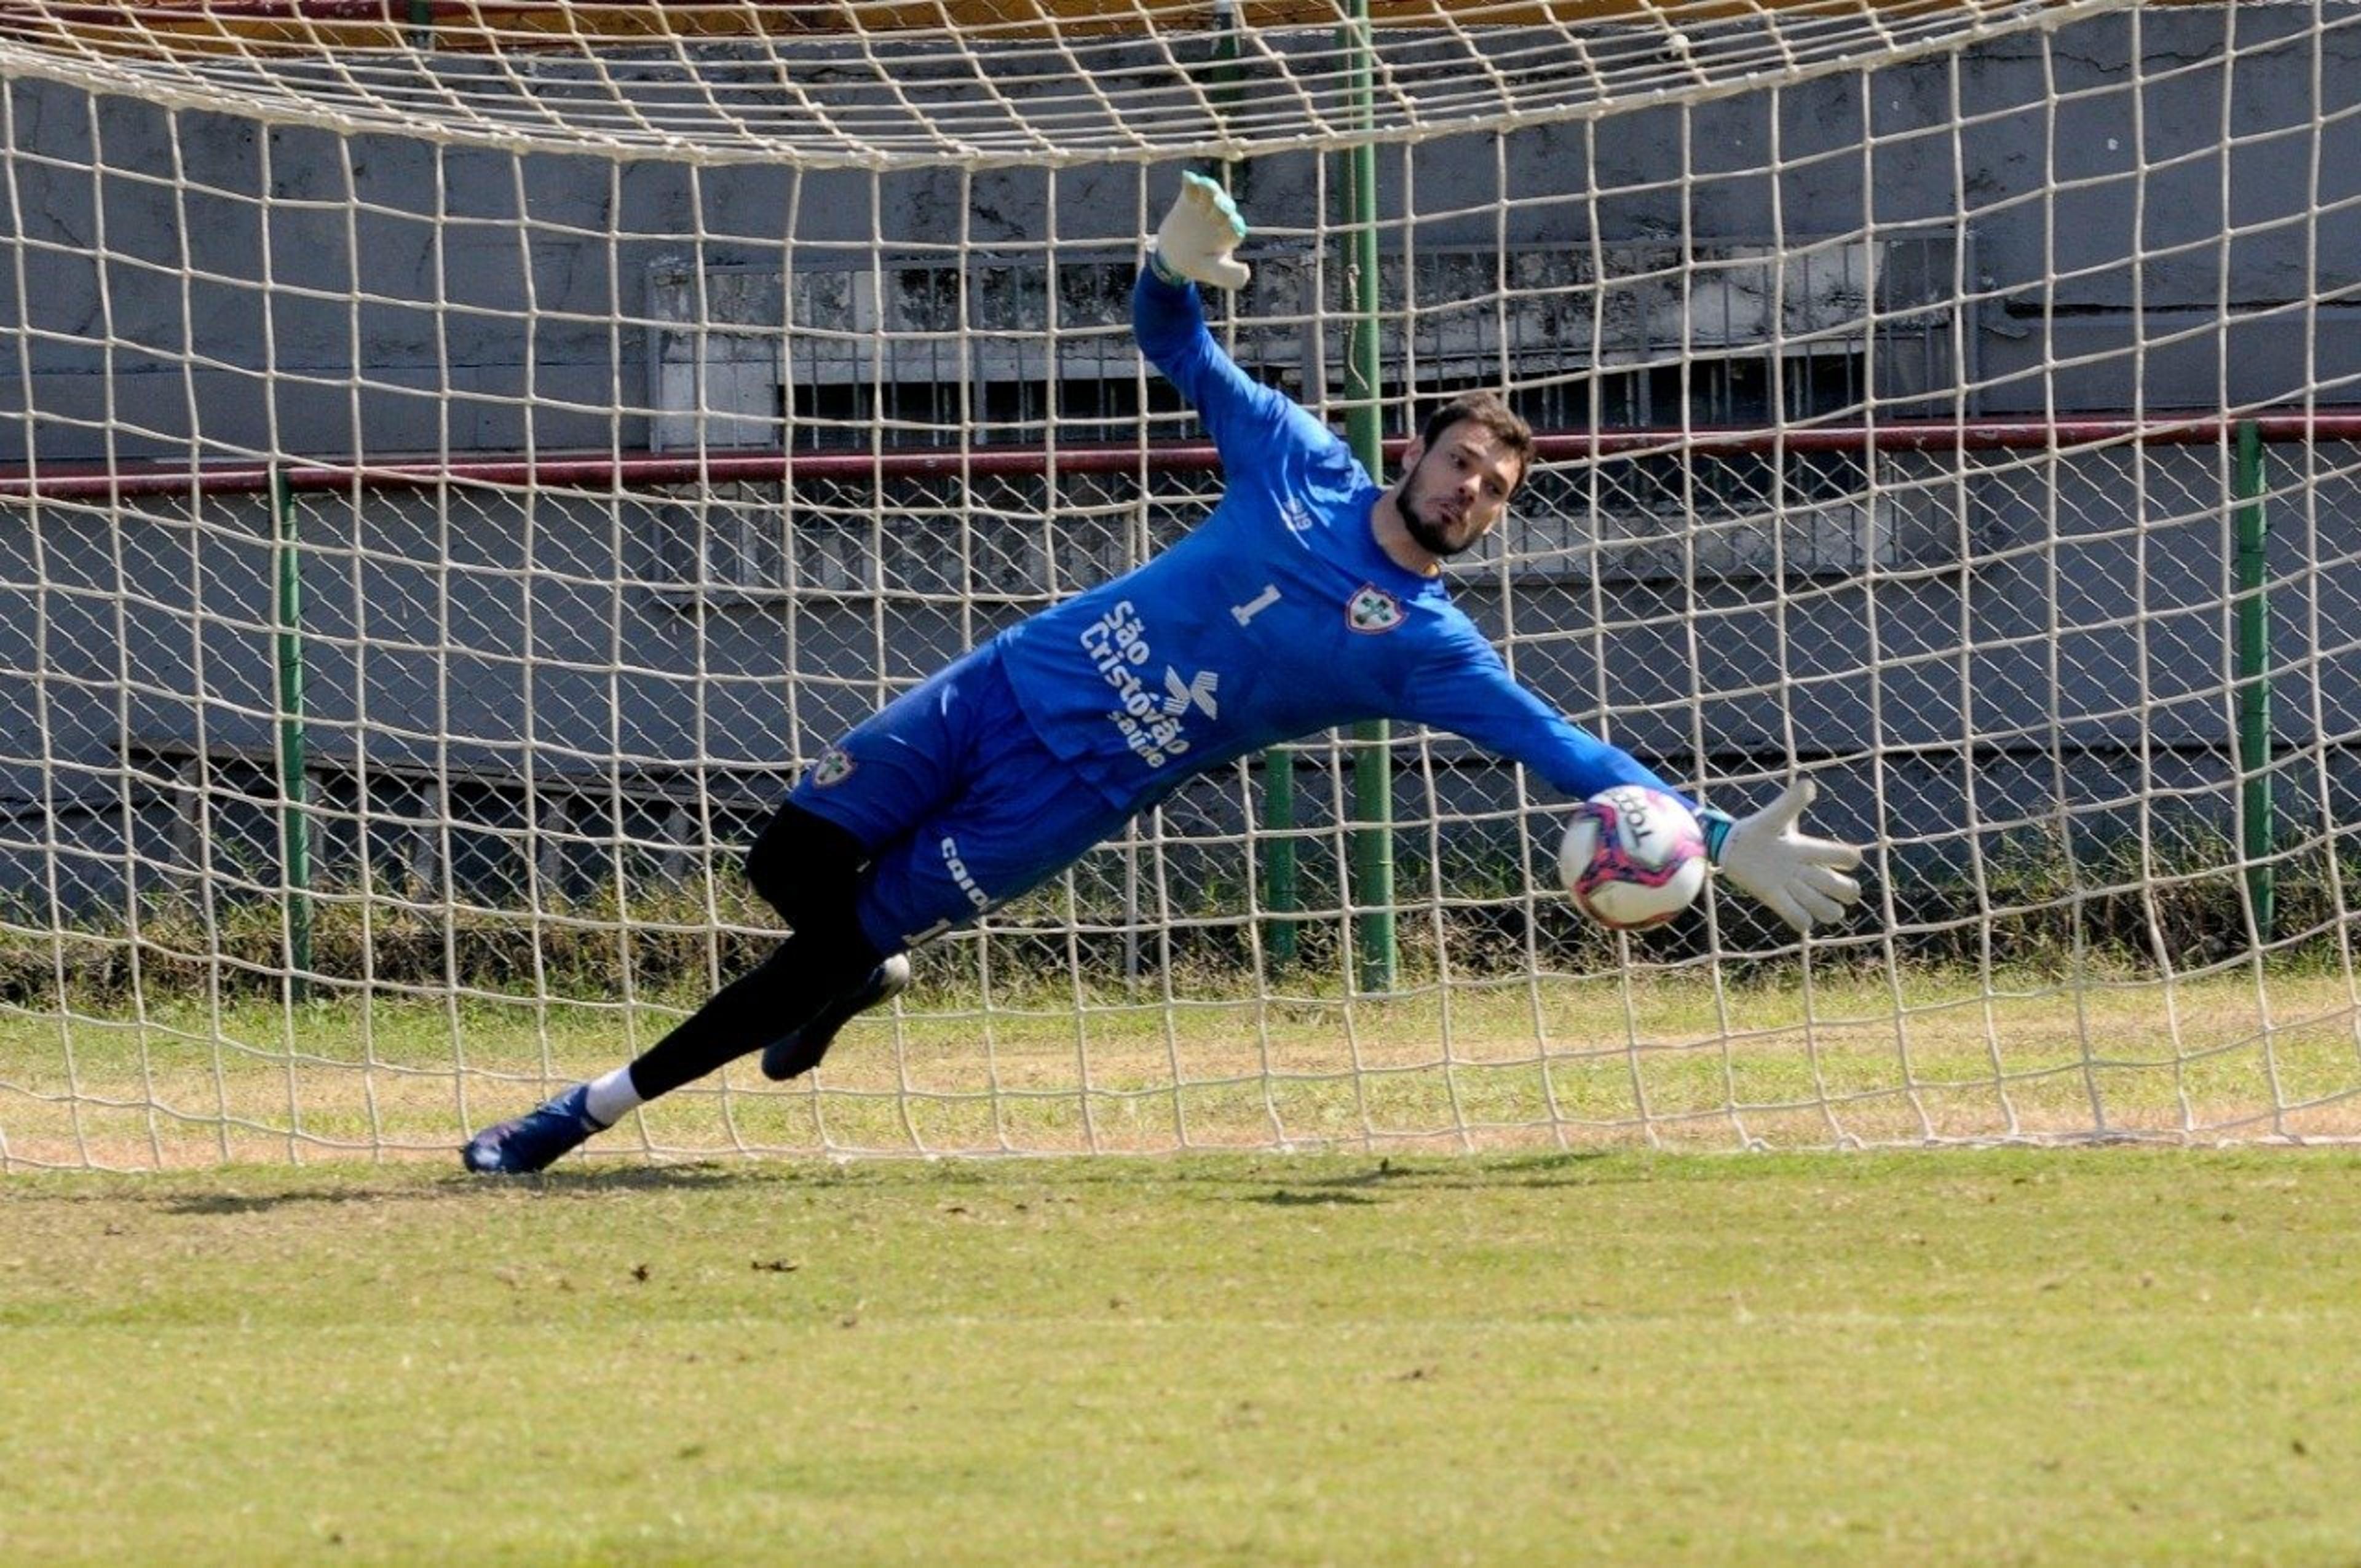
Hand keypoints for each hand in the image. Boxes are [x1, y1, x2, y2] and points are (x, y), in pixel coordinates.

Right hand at [1151, 170, 1250, 289]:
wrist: (1174, 254)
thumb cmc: (1199, 264)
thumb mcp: (1213, 272)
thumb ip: (1229, 275)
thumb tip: (1246, 272)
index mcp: (1230, 234)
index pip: (1235, 228)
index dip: (1233, 226)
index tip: (1232, 225)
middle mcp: (1222, 217)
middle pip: (1225, 208)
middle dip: (1221, 206)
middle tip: (1217, 204)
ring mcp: (1206, 205)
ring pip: (1211, 194)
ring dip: (1209, 190)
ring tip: (1203, 186)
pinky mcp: (1191, 197)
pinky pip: (1192, 187)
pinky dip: (1190, 182)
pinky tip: (1187, 178)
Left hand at [1705, 779, 1863, 932]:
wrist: (1730, 846)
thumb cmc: (1755, 829)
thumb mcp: (1774, 816)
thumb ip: (1791, 802)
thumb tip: (1809, 784)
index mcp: (1808, 849)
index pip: (1843, 855)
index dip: (1849, 858)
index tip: (1847, 858)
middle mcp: (1805, 870)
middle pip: (1842, 887)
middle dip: (1847, 891)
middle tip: (1839, 891)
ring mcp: (1792, 887)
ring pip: (1825, 908)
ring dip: (1828, 911)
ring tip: (1820, 909)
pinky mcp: (1775, 900)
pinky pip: (1798, 919)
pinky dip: (1802, 920)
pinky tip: (1798, 916)